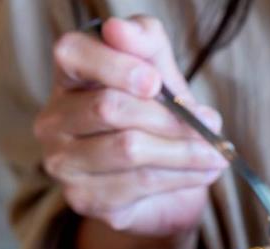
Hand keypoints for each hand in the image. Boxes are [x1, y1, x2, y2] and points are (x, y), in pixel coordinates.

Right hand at [34, 16, 226, 236]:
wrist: (163, 183)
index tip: (155, 82)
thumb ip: (146, 44)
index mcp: (69, 76)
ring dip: (185, 151)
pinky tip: (203, 172)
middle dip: (169, 117)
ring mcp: (63, 162)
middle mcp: (53, 119)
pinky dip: (181, 177)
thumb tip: (120, 29)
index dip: (114, 65)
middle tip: (211, 124)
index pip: (73, 54)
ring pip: (129, 149)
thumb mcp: (160, 73)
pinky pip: (139, 184)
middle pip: (110, 108)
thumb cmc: (157, 118)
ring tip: (216, 153)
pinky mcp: (84, 198)